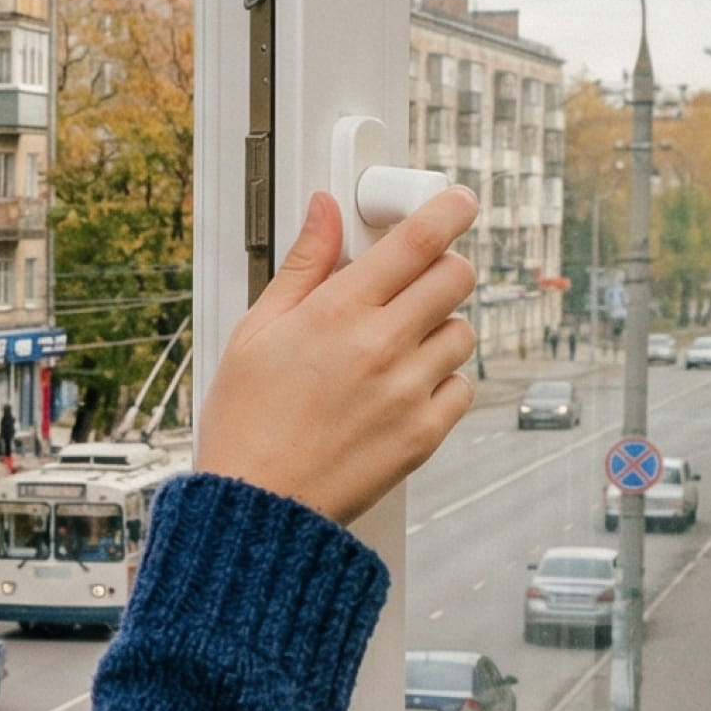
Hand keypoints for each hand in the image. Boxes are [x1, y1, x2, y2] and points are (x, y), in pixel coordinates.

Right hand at [193, 188, 481, 521]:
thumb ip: (303, 264)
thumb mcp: (257, 330)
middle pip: (456, 276)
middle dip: (443, 267)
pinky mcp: (424, 433)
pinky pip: (461, 387)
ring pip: (463, 331)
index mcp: (336, 311)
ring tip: (397, 346)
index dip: (447, 210)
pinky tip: (401, 389)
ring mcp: (408, 391)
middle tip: (418, 279)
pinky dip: (441, 381)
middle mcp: (380, 346)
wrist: (259, 508)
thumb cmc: (247, 421)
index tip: (456, 202)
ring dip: (440, 327)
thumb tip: (323, 211)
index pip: (417, 240)